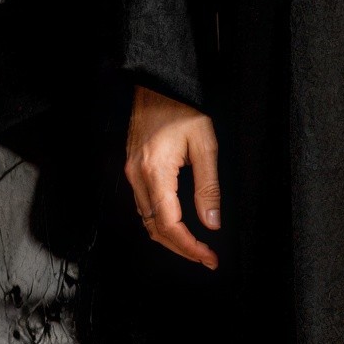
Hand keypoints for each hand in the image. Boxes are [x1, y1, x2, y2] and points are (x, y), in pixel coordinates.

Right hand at [124, 84, 220, 267]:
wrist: (155, 86)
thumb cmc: (182, 109)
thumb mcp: (205, 144)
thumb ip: (208, 187)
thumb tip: (212, 222)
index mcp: (156, 172)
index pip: (169, 224)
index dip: (189, 246)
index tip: (209, 257)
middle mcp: (138, 177)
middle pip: (155, 229)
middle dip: (181, 248)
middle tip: (206, 258)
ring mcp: (131, 174)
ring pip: (147, 221)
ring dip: (170, 238)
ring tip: (196, 247)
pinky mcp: (132, 170)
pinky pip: (143, 206)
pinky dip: (160, 222)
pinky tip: (178, 226)